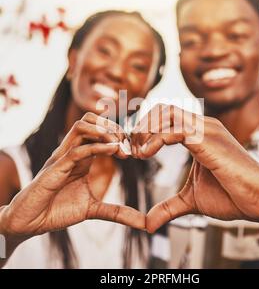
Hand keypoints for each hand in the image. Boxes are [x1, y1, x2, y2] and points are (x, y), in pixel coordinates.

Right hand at [0, 112, 144, 244]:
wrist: (30, 223)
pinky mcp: (55, 168)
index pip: (99, 131)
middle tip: (127, 145)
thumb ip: (117, 212)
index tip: (131, 151)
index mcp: (81, 157)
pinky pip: (77, 150)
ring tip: (119, 145)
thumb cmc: (57, 211)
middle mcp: (72, 152)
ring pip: (82, 126)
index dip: (119, 135)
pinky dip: (97, 147)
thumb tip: (142, 222)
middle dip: (114, 127)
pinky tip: (113, 150)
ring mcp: (63, 157)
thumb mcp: (93, 209)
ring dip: (105, 131)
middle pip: (92, 120)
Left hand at [130, 104, 258, 232]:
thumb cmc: (231, 196)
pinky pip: (175, 130)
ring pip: (167, 113)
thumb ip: (168, 206)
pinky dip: (155, 139)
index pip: (167, 115)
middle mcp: (203, 126)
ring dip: (146, 130)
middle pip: (163, 109)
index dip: (146, 128)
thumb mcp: (190, 199)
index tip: (135, 149)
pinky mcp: (208, 140)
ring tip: (139, 152)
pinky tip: (147, 154)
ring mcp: (207, 130)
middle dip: (142, 125)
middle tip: (133, 148)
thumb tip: (149, 223)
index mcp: (200, 134)